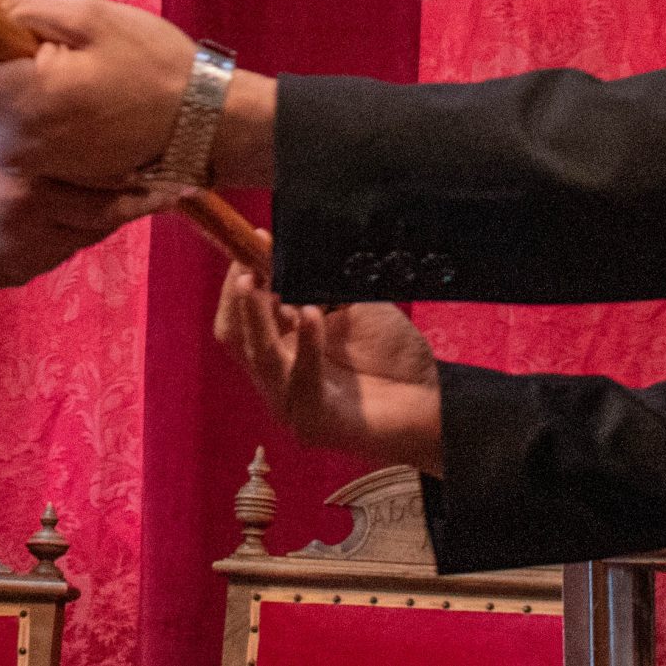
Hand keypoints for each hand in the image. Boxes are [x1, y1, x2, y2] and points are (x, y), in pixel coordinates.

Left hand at [0, 0, 198, 188]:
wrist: (201, 125)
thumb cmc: (151, 63)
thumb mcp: (84, 17)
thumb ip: (8, 6)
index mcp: (15, 102)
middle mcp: (6, 141)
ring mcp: (20, 159)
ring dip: (0, 56)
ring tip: (53, 29)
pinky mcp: (34, 165)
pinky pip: (4, 116)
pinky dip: (18, 85)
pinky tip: (58, 63)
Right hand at [0, 104, 176, 288]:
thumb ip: (9, 63)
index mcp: (29, 170)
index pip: (106, 176)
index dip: (140, 174)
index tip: (173, 171)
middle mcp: (32, 212)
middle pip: (106, 211)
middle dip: (135, 200)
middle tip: (172, 190)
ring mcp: (24, 247)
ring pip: (87, 233)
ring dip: (104, 216)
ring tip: (131, 200)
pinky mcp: (14, 270)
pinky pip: (60, 251)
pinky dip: (71, 234)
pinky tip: (72, 216)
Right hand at [216, 247, 444, 473]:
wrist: (429, 399)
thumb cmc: (391, 353)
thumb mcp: (353, 305)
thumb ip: (322, 283)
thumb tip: (292, 246)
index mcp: (281, 345)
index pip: (239, 314)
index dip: (240, 280)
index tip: (252, 242)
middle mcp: (277, 374)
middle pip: (235, 336)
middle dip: (240, 297)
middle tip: (246, 266)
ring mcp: (290, 402)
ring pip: (260, 357)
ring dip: (258, 317)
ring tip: (263, 284)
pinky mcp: (312, 423)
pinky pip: (302, 381)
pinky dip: (307, 346)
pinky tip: (312, 316)